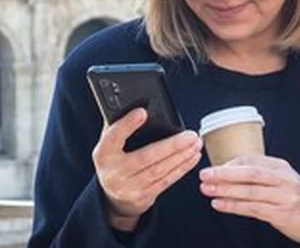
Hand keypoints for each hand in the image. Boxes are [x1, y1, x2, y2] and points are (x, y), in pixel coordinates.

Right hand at [92, 108, 201, 231]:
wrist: (112, 196)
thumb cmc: (115, 159)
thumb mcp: (109, 143)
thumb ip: (120, 125)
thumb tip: (137, 103)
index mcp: (103, 154)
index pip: (113, 137)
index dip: (127, 125)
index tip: (143, 112)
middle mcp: (114, 172)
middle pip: (146, 157)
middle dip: (172, 145)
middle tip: (190, 135)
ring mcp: (128, 188)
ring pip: (159, 170)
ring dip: (182, 156)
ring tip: (195, 143)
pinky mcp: (143, 197)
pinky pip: (166, 181)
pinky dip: (182, 168)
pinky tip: (192, 157)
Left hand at [200, 156, 299, 247]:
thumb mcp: (284, 182)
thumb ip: (263, 176)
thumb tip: (231, 173)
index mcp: (282, 167)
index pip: (252, 160)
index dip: (230, 164)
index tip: (213, 168)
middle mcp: (284, 179)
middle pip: (249, 173)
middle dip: (224, 173)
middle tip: (205, 175)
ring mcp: (284, 196)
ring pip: (249, 191)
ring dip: (225, 190)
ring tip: (207, 190)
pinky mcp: (282, 214)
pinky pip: (253, 209)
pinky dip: (234, 206)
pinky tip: (220, 205)